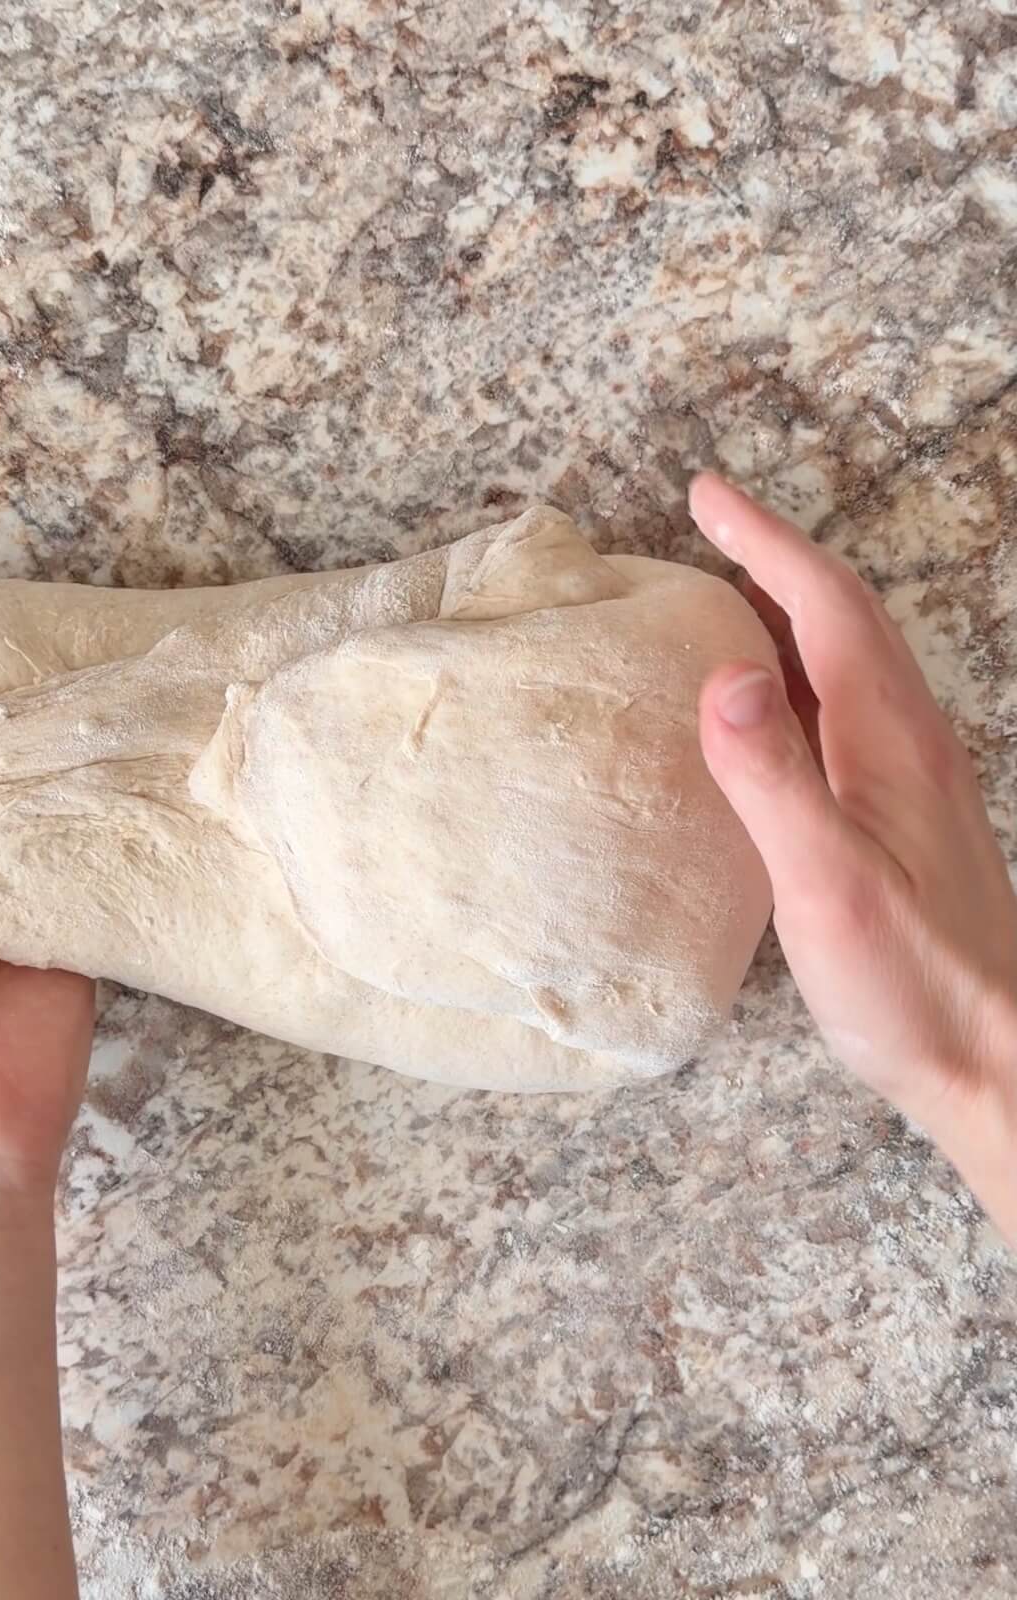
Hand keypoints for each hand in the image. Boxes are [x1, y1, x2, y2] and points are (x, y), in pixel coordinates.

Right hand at [690, 473, 1016, 1235]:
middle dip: (778, 555)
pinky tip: (773, 702)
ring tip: (731, 590)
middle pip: (847, 615)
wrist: (993, 1055)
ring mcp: (914, 775)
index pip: (825, 606)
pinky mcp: (905, 812)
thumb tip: (724, 672)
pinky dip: (803, 667)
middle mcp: (911, 738)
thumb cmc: (908, 979)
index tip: (707, 495)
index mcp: (889, 736)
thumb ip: (772, 776)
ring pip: (854, 656)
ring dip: (794, 605)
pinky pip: (850, 705)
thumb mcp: (824, 881)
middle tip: (713, 520)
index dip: (765, 542)